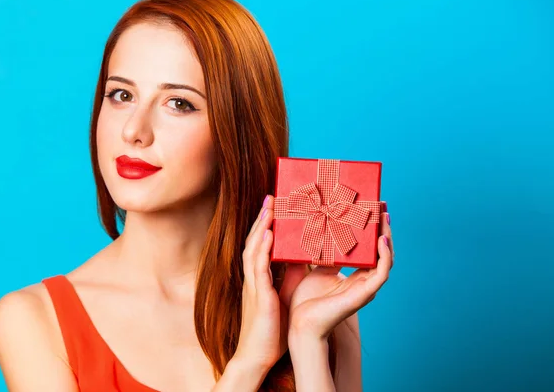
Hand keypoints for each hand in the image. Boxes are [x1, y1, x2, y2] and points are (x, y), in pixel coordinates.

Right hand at [233, 195, 287, 371]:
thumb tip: (300, 263)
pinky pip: (258, 267)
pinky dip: (262, 248)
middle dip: (262, 218)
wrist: (257, 355)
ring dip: (261, 226)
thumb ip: (286, 280)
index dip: (266, 225)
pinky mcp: (259, 295)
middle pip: (255, 240)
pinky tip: (269, 233)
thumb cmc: (270, 330)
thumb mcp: (280, 298)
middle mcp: (253, 278)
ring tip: (270, 206)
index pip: (260, 245)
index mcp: (259, 278)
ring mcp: (253, 285)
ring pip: (254, 248)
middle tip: (272, 197)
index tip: (274, 207)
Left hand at [280, 203, 393, 338]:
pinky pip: (382, 272)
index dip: (373, 230)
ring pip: (386, 259)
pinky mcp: (364, 294)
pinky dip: (385, 255)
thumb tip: (317, 226)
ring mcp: (366, 288)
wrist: (300, 322)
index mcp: (354, 275)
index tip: (372, 209)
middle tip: (382, 206)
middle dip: (384, 228)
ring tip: (385, 217)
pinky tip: (382, 239)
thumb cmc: (305, 299)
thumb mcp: (315, 267)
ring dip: (388, 237)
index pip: (370, 250)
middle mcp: (363, 281)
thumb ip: (322, 251)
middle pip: (381, 252)